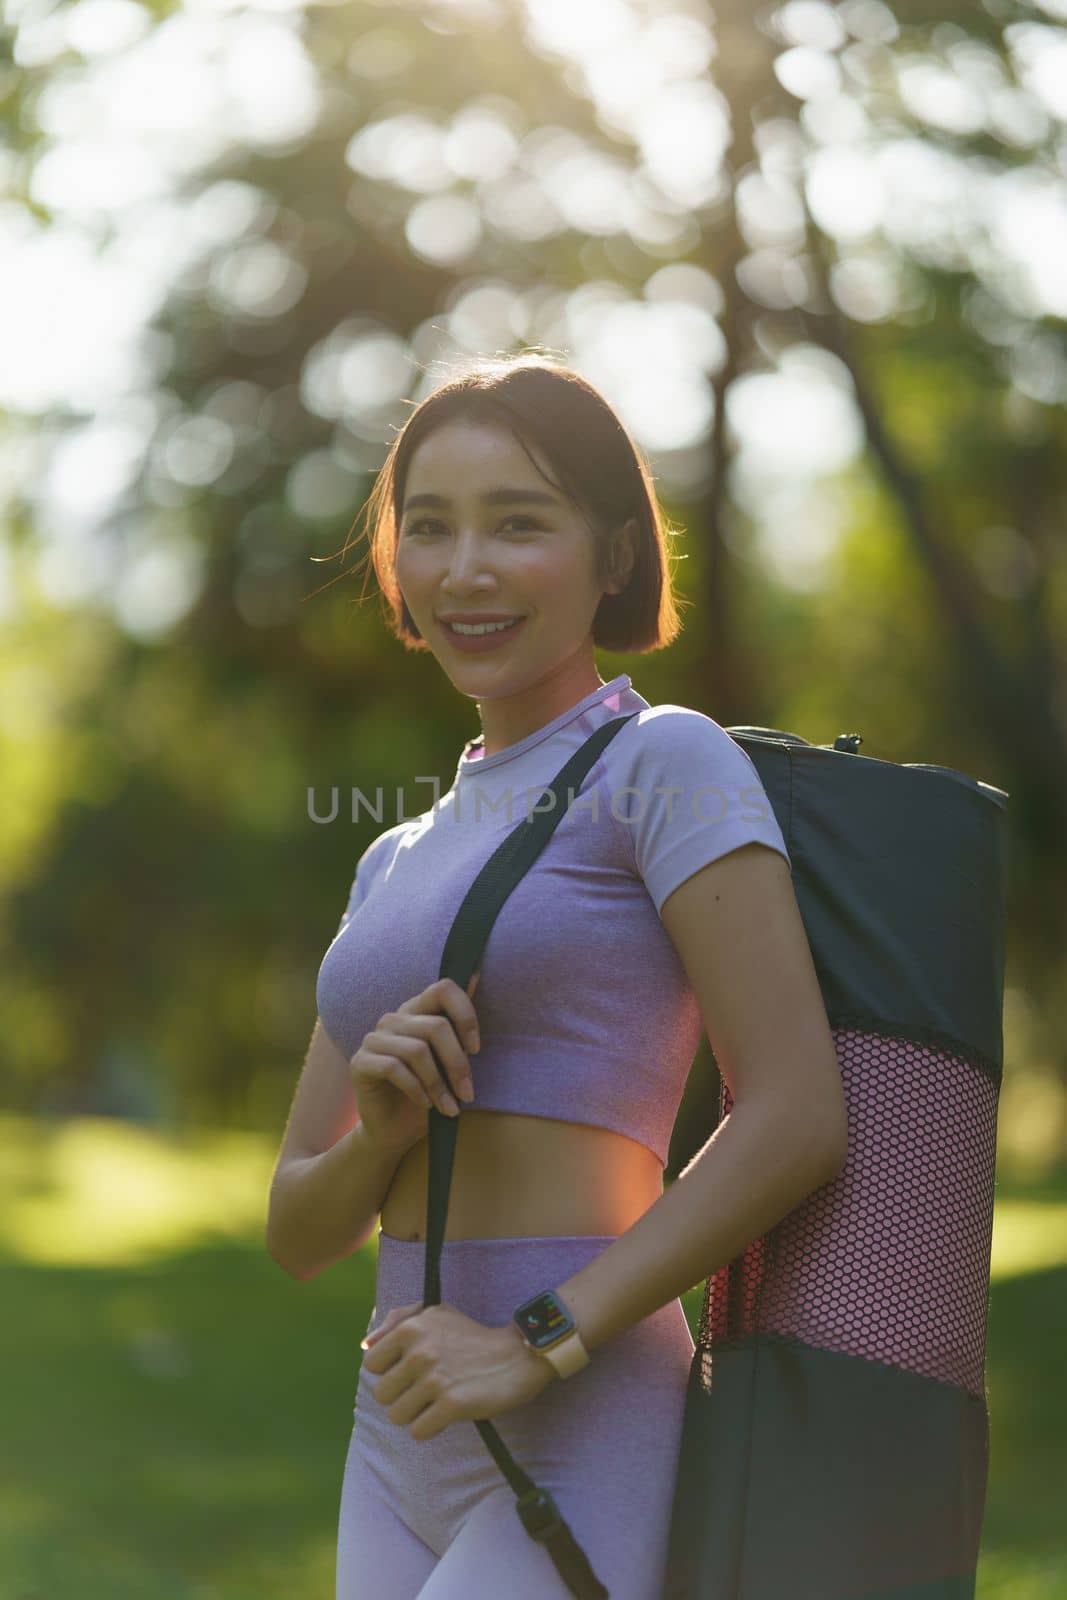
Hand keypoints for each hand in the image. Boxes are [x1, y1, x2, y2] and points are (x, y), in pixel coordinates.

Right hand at [349, 972, 480, 1154]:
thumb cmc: (429, 1094)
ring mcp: (374, 1039)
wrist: (395, 1131)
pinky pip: (394, 1068)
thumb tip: (477, 974)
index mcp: (416, 1011)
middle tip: (468, 1094)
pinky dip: (417, 1090)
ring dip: (439, 1084)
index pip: (443, 988)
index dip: (465, 1015)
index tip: (476, 1049)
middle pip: (436, 1027)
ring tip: (450, 1108)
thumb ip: (458, 1022)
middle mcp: (394, 1018)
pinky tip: (427, 1106)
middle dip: (457, 1064)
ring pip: (417, 1050)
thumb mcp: (450, 1059)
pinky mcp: (360, 1062)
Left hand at [360, 1300, 556, 1440]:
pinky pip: (418, 1431)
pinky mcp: (452, 1405)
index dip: (389, 1371)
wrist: (517, 1355)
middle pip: (381, 1395)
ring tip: (436, 1402)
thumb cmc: (472, 1336)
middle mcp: (419, 1352)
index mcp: (412, 1328)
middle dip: (401, 1396)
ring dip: (416, 1414)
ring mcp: (435, 1379)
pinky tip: (446, 1414)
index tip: (409, 1371)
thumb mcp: (436, 1313)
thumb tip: (366, 1344)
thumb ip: (398, 1320)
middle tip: (426, 1390)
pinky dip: (430, 1428)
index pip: (371, 1364)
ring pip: (397, 1416)